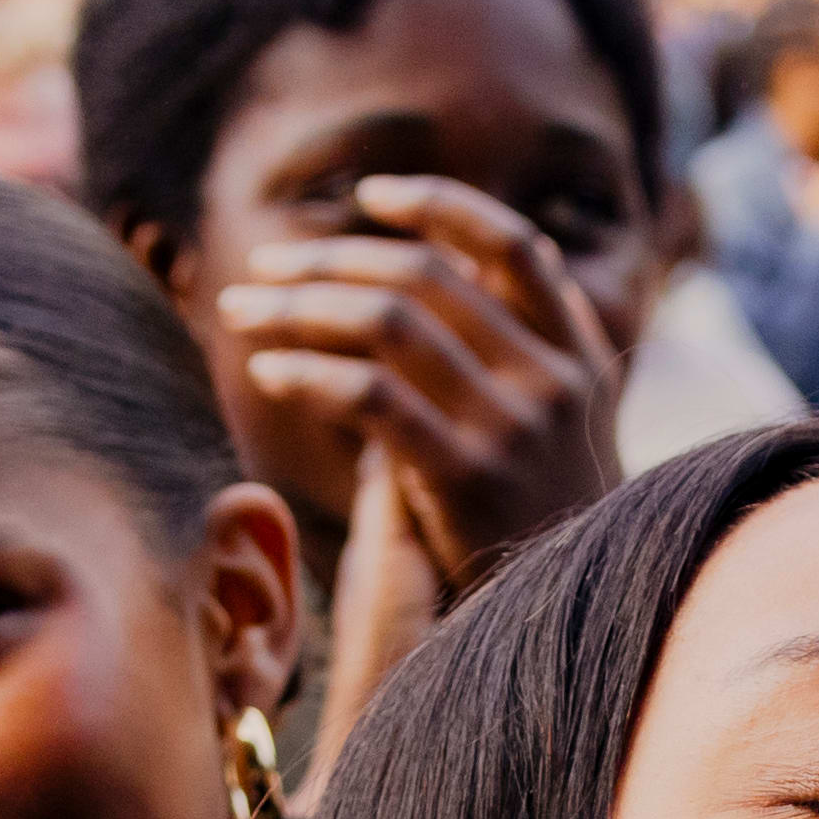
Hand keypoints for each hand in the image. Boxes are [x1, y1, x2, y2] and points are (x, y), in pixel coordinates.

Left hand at [225, 176, 626, 588]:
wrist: (577, 623)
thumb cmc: (548, 521)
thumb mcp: (564, 423)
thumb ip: (526, 345)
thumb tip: (481, 262)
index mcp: (576, 351)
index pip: (510, 244)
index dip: (439, 205)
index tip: (370, 195)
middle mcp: (551, 377)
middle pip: (425, 275)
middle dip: (328, 259)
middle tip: (260, 263)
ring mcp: (512, 425)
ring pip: (387, 323)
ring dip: (298, 306)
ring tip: (241, 311)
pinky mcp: (467, 478)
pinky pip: (369, 396)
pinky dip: (307, 372)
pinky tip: (267, 373)